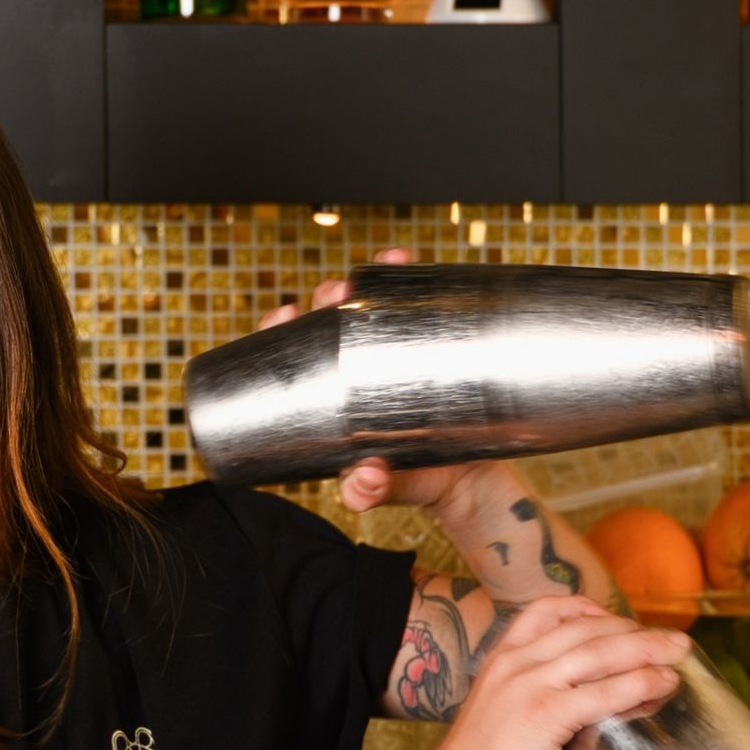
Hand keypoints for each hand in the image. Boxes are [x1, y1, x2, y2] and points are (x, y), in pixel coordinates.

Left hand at [255, 246, 468, 519]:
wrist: (470, 481)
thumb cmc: (415, 483)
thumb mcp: (387, 488)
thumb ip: (370, 491)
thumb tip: (364, 481)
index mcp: (330, 401)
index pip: (292, 357)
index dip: (279, 331)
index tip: (282, 314)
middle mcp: (355, 373)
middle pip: (327, 322)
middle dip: (325, 297)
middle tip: (334, 293)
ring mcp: (391, 357)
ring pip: (369, 307)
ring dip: (367, 280)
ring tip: (377, 265)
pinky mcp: (427, 349)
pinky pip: (415, 309)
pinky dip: (409, 279)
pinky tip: (404, 258)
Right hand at [411, 595, 688, 749]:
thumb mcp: (498, 725)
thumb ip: (535, 727)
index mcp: (501, 660)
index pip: (546, 611)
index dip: (587, 608)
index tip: (613, 617)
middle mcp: (517, 663)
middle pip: (586, 627)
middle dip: (633, 629)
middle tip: (669, 638)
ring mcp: (531, 686)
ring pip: (601, 651)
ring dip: (648, 647)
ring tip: (680, 651)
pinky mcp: (546, 714)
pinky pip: (605, 690)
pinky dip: (640, 683)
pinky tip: (663, 683)